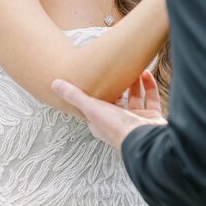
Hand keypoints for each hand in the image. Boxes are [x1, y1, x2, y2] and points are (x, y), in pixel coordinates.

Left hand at [52, 69, 167, 149]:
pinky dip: (149, 85)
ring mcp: (136, 120)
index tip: (96, 75)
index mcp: (101, 123)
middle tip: (116, 68)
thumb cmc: (115, 127)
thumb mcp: (90, 108)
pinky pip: (150, 99)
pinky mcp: (151, 118)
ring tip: (133, 67)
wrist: (145, 138)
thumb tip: (53, 83)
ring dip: (134, 83)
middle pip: (116, 100)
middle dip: (117, 84)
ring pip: (134, 98)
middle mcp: (118, 122)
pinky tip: (146, 73)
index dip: (95, 91)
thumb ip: (73, 95)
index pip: (94, 105)